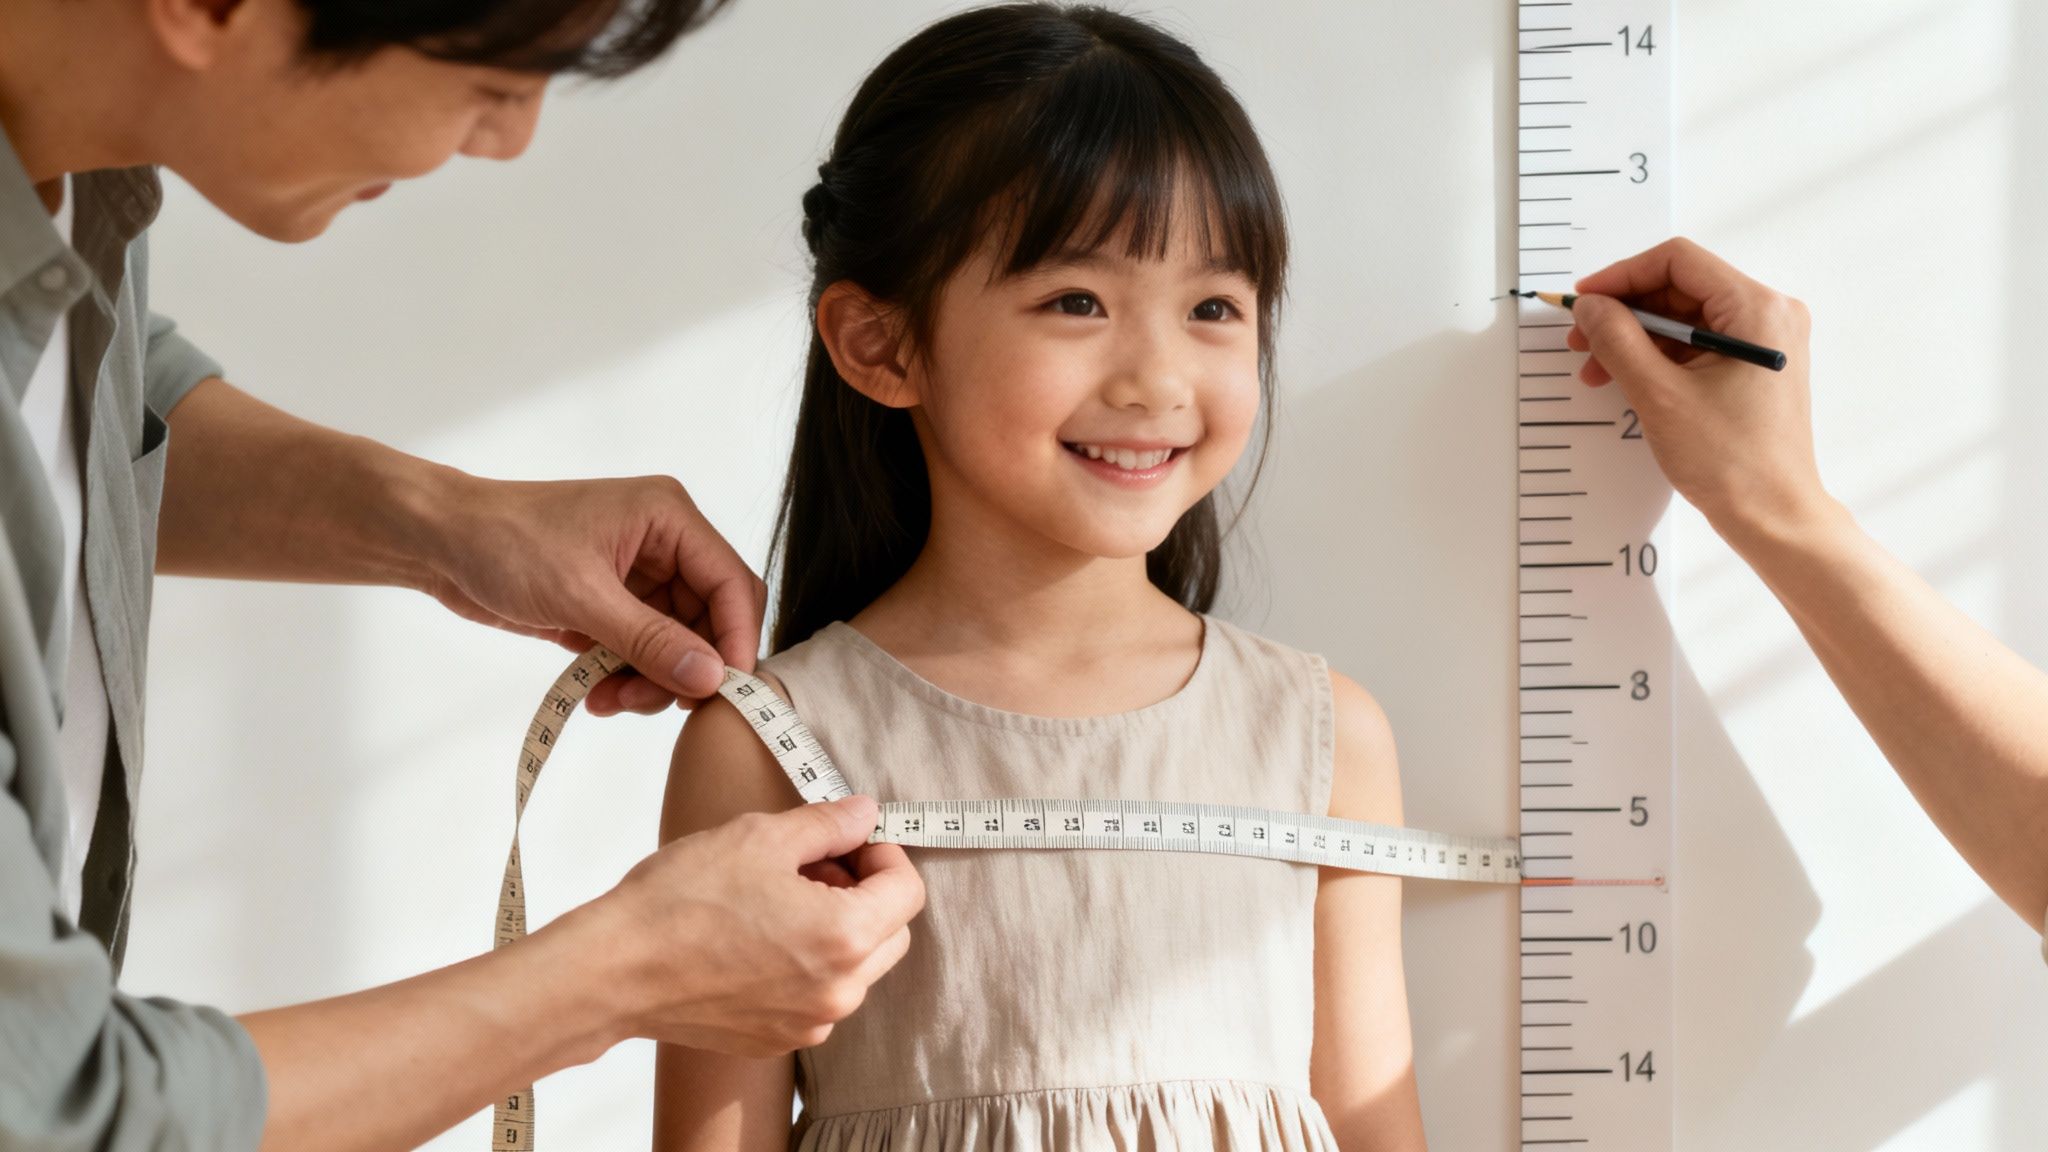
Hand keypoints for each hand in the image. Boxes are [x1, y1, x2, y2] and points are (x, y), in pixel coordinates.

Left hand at [418, 474, 765, 712]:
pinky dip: (627, 678)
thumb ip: (650, 640)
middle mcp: (665, 545)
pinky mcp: (613, 604)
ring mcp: (639, 577)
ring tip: (609, 702)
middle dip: (685, 668)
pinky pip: (643, 651)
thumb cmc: (505, 544)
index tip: (725, 693)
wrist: (439, 541)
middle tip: (648, 704)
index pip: (732, 583)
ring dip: (652, 681)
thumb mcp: (581, 595)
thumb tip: (712, 679)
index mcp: (670, 518)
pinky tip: (597, 695)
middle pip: (709, 620)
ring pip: (678, 644)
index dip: (738, 639)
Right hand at [570, 796, 924, 1055]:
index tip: (851, 840)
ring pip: (857, 967)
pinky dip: (807, 965)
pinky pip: (819, 996)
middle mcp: (839, 992)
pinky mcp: (778, 1039)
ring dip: (838, 928)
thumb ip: (828, 824)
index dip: (885, 854)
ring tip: (780, 898)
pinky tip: (759, 937)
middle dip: (866, 892)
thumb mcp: (761, 837)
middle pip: (892, 933)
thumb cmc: (683, 899)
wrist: (616, 969)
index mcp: (846, 937)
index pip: (908, 891)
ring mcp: (810, 1023)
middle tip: (814, 865)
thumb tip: (864, 814)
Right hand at [1563, 238, 1832, 545]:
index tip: (1584, 301)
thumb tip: (1590, 306)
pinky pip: (1697, 345)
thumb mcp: (1659, 394)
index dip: (1623, 276)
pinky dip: (1658, 358)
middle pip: (1680, 289)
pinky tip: (1625, 379)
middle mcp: (1768, 315)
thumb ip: (1618, 339)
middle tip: (1581, 339)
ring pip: (1684, 319)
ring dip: (1635, 338)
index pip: (1678, 262)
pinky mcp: (1753, 368)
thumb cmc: (1730, 461)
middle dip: (1625, 312)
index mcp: (1757, 309)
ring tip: (1596, 368)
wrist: (1772, 515)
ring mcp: (1763, 343)